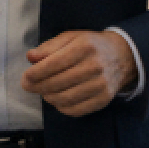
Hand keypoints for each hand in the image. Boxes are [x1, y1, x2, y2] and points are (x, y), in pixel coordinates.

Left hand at [21, 30, 137, 116]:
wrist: (123, 56)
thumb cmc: (92, 45)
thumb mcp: (71, 37)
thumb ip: (50, 47)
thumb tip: (30, 57)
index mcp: (84, 47)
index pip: (55, 63)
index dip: (36, 73)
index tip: (25, 77)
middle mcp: (94, 66)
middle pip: (58, 82)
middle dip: (38, 86)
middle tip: (28, 87)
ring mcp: (100, 85)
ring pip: (66, 98)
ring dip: (49, 97)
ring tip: (43, 92)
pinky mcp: (103, 99)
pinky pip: (77, 109)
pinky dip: (62, 108)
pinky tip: (57, 100)